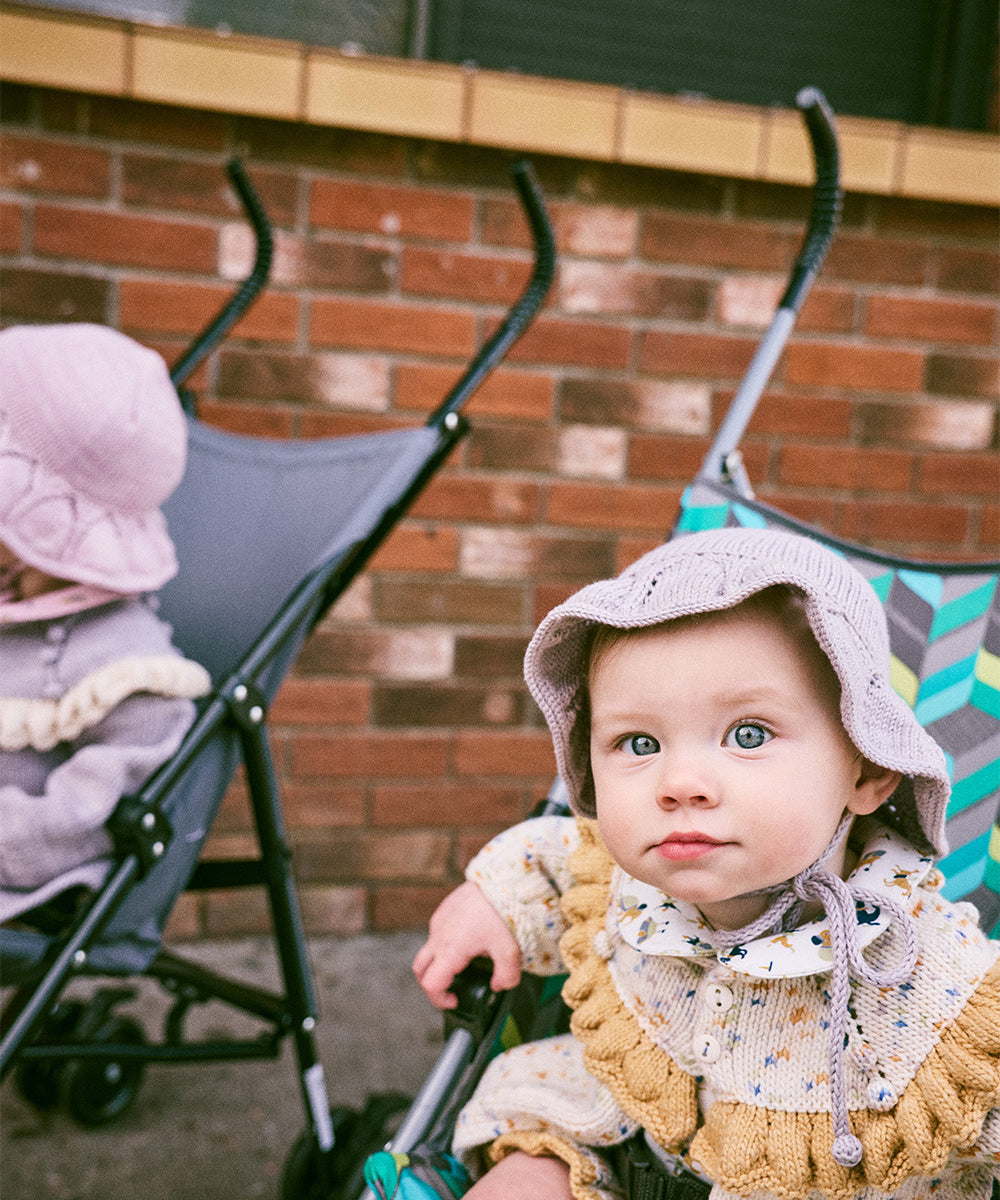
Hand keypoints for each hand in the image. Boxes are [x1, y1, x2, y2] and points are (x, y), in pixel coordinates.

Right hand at [412, 881, 521, 1008]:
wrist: (499, 878)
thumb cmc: (502, 911)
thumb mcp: (510, 950)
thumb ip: (506, 976)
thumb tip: (498, 986)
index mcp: (450, 950)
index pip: (430, 984)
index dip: (439, 999)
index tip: (455, 1000)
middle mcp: (438, 936)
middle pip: (420, 970)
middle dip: (432, 984)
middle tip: (452, 988)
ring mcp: (438, 922)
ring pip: (428, 951)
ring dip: (439, 963)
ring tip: (464, 963)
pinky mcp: (444, 910)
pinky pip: (437, 933)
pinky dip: (445, 945)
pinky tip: (468, 941)